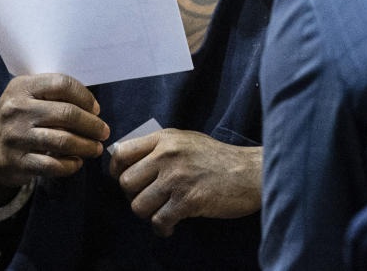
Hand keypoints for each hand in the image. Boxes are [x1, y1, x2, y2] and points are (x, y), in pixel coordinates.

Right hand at [0, 73, 110, 186]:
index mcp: (22, 86)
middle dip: (92, 124)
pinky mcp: (16, 162)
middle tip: (104, 132)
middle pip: (67, 113)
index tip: (96, 109)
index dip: (85, 97)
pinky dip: (70, 165)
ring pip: (63, 141)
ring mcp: (15, 136)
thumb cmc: (23, 119)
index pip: (62, 84)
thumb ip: (56, 95)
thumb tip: (93, 109)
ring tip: (96, 148)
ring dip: (86, 146)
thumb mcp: (31, 97)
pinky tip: (77, 162)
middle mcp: (16, 109)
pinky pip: (52, 165)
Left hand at [108, 129, 261, 236]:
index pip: (122, 152)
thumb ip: (159, 147)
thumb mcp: (186, 141)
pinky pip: (158, 221)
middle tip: (149, 199)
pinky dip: (162, 228)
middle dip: (134, 196)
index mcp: (165, 138)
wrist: (249, 173)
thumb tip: (125, 159)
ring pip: (138, 205)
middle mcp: (168, 155)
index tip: (124, 179)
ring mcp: (177, 178)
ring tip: (162, 212)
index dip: (117, 169)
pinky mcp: (188, 201)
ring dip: (149, 213)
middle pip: (126, 183)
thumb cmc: (218, 158)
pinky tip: (172, 225)